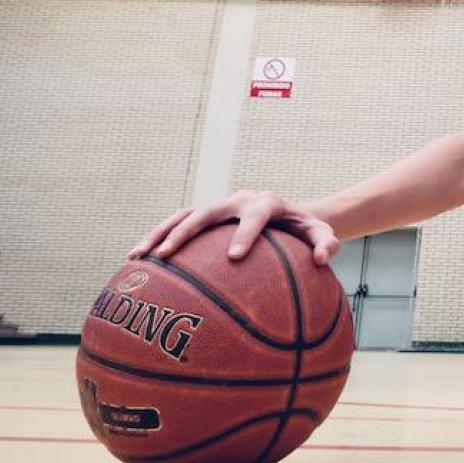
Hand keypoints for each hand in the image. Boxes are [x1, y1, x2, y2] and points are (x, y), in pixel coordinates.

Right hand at [128, 189, 338, 264]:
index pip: (255, 216)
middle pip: (207, 212)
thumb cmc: (304, 230)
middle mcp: (238, 200)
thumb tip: (323, 258)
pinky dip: (157, 239)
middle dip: (186, 232)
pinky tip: (137, 262)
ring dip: (159, 234)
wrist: (288, 214)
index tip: (234, 257)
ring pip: (184, 216)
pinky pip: (176, 225)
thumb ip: (326, 243)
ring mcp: (219, 207)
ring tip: (137, 257)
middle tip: (167, 255)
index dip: (245, 233)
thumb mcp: (321, 234)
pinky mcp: (205, 216)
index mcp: (267, 202)